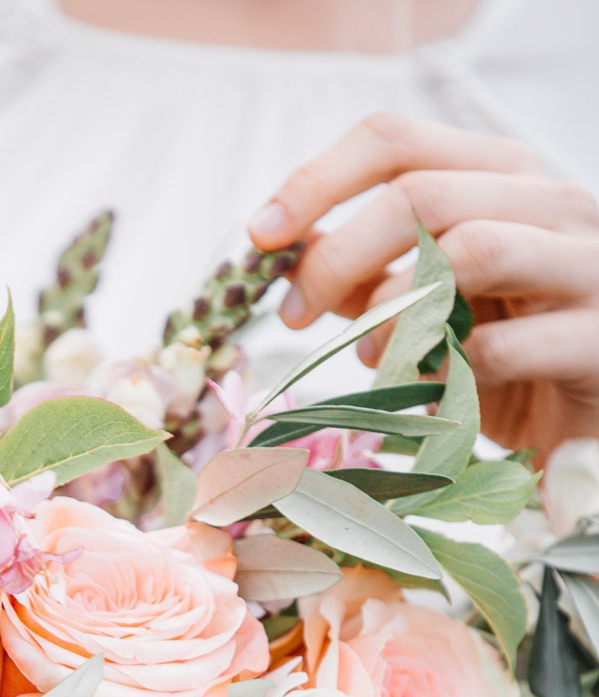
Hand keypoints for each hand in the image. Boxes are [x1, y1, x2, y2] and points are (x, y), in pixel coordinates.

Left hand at [249, 113, 598, 460]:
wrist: (596, 425)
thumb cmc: (510, 360)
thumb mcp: (431, 307)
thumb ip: (369, 274)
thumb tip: (288, 252)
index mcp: (501, 177)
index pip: (396, 141)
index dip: (316, 182)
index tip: (261, 238)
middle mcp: (550, 202)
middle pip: (421, 193)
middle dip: (338, 256)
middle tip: (294, 315)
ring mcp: (585, 264)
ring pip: (471, 250)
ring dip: (395, 311)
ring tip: (370, 358)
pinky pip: (505, 345)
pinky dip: (449, 372)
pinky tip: (432, 393)